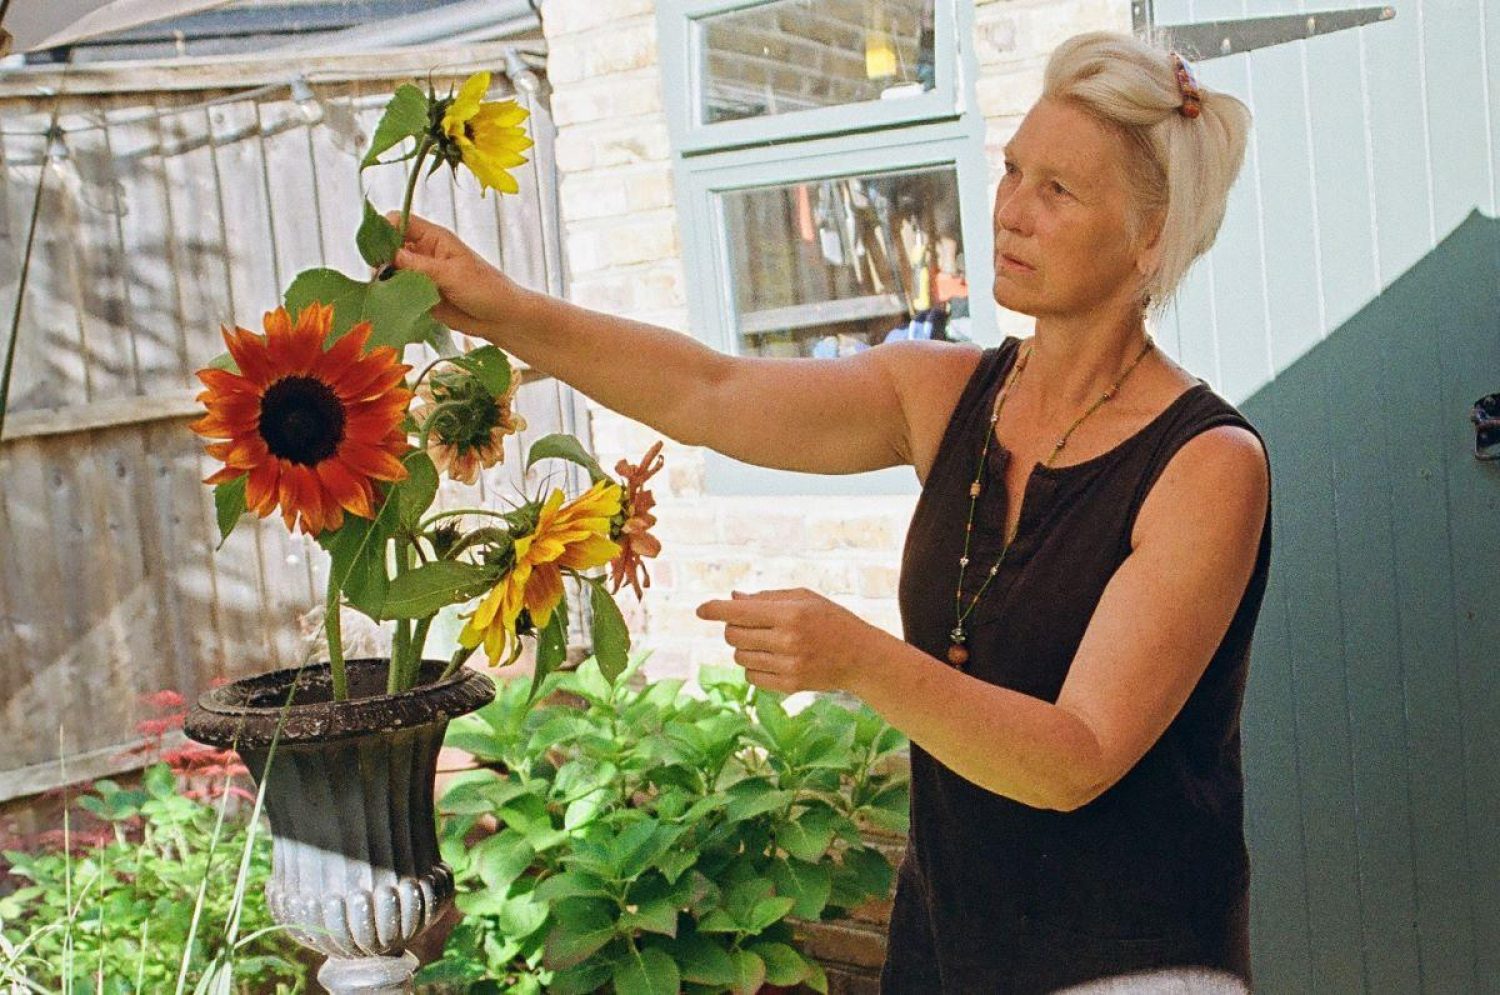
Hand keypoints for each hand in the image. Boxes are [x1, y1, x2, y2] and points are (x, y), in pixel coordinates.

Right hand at [385, 211, 527, 335]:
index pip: (400, 221)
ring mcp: (420, 275)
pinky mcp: (420, 295)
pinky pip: (398, 292)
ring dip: (383, 280)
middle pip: (389, 246)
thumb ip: (419, 267)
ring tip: (383, 292)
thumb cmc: (485, 289)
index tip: (376, 248)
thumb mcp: (452, 274)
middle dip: (380, 258)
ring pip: (391, 271)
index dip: (384, 229)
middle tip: (379, 276)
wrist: (501, 318)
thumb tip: (388, 257)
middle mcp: (423, 253)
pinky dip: (391, 297)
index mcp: (434, 238)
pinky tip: (387, 304)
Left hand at [695, 588, 881, 693]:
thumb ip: (767, 597)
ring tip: (767, 641)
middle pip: (733, 635)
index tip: (700, 609)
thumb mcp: (804, 598)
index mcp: (789, 613)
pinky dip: (754, 666)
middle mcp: (786, 640)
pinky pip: (751, 676)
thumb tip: (732, 598)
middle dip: (734, 627)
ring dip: (745, 647)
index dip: (714, 609)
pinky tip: (772, 658)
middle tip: (750, 624)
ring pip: (740, 656)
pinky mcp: (789, 685)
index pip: (738, 612)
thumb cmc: (831, 620)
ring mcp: (787, 666)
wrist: (861, 657)